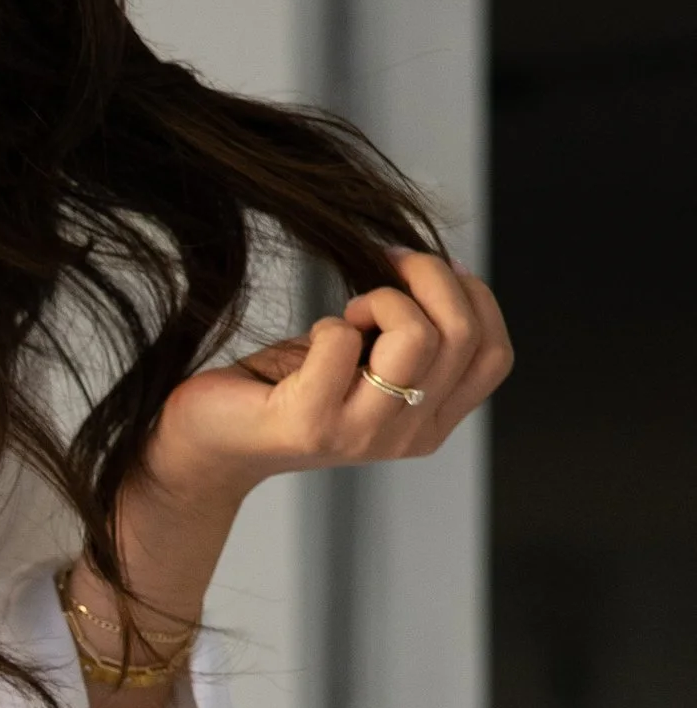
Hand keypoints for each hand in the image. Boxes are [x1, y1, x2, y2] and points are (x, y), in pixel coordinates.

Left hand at [141, 246, 512, 509]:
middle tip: (382, 270)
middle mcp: (408, 436)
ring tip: (348, 312)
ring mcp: (362, 437)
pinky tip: (311, 341)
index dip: (471, 295)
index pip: (495, 355)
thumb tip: (451, 268)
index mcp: (433, 421)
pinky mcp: (311, 426)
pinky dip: (328, 323)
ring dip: (382, 298)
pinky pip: (342, 342)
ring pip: (418, 338)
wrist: (211, 438)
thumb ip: (417, 328)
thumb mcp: (370, 356)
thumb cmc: (289, 385)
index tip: (420, 274)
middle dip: (427, 275)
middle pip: (462, 334)